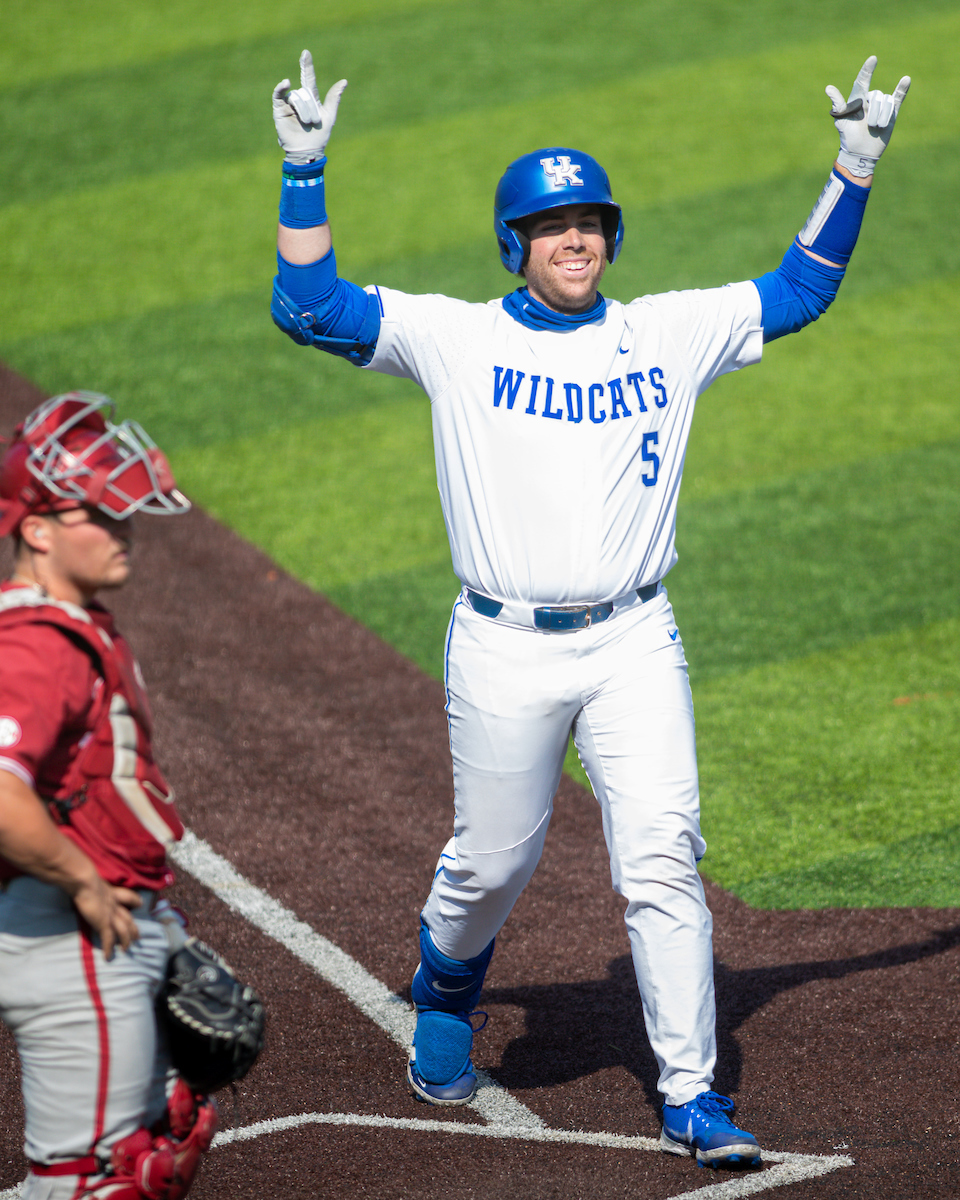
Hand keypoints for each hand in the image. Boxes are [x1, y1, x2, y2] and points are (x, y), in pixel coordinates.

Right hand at [71, 876, 140, 959]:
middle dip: (133, 927)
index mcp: (111, 892)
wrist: (84, 881)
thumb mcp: (90, 879)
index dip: (134, 901)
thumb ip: (89, 882)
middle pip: (128, 917)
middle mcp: (114, 904)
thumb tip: (80, 877)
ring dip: (125, 940)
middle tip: (138, 936)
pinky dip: (109, 948)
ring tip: (126, 949)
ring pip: (123, 930)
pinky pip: (108, 938)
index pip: (127, 897)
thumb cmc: (83, 877)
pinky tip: (108, 956)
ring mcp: (110, 914)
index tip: (139, 904)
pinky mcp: (104, 923)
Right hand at [272, 49, 346, 163]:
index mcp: (311, 99)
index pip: (309, 79)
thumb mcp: (330, 116)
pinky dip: (281, 88)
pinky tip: (285, 83)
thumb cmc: (319, 136)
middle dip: (310, 108)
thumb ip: (334, 98)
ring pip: (296, 97)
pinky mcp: (279, 108)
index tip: (305, 53)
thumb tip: (344, 81)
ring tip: (305, 123)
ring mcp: (288, 103)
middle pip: (305, 93)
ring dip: (302, 111)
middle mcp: (299, 99)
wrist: (307, 151)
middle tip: (313, 122)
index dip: (307, 66)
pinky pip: (279, 94)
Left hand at [826, 56, 909, 176]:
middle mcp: (870, 99)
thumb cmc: (848, 137)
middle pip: (877, 95)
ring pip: (887, 102)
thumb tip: (828, 88)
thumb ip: (838, 104)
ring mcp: (881, 105)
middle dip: (874, 113)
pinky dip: (903, 89)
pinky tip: (906, 80)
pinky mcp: (892, 112)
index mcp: (857, 99)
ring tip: (875, 128)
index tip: (873, 59)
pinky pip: (898, 97)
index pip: (862, 81)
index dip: (867, 70)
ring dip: (882, 118)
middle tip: (868, 127)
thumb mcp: (841, 121)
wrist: (861, 153)